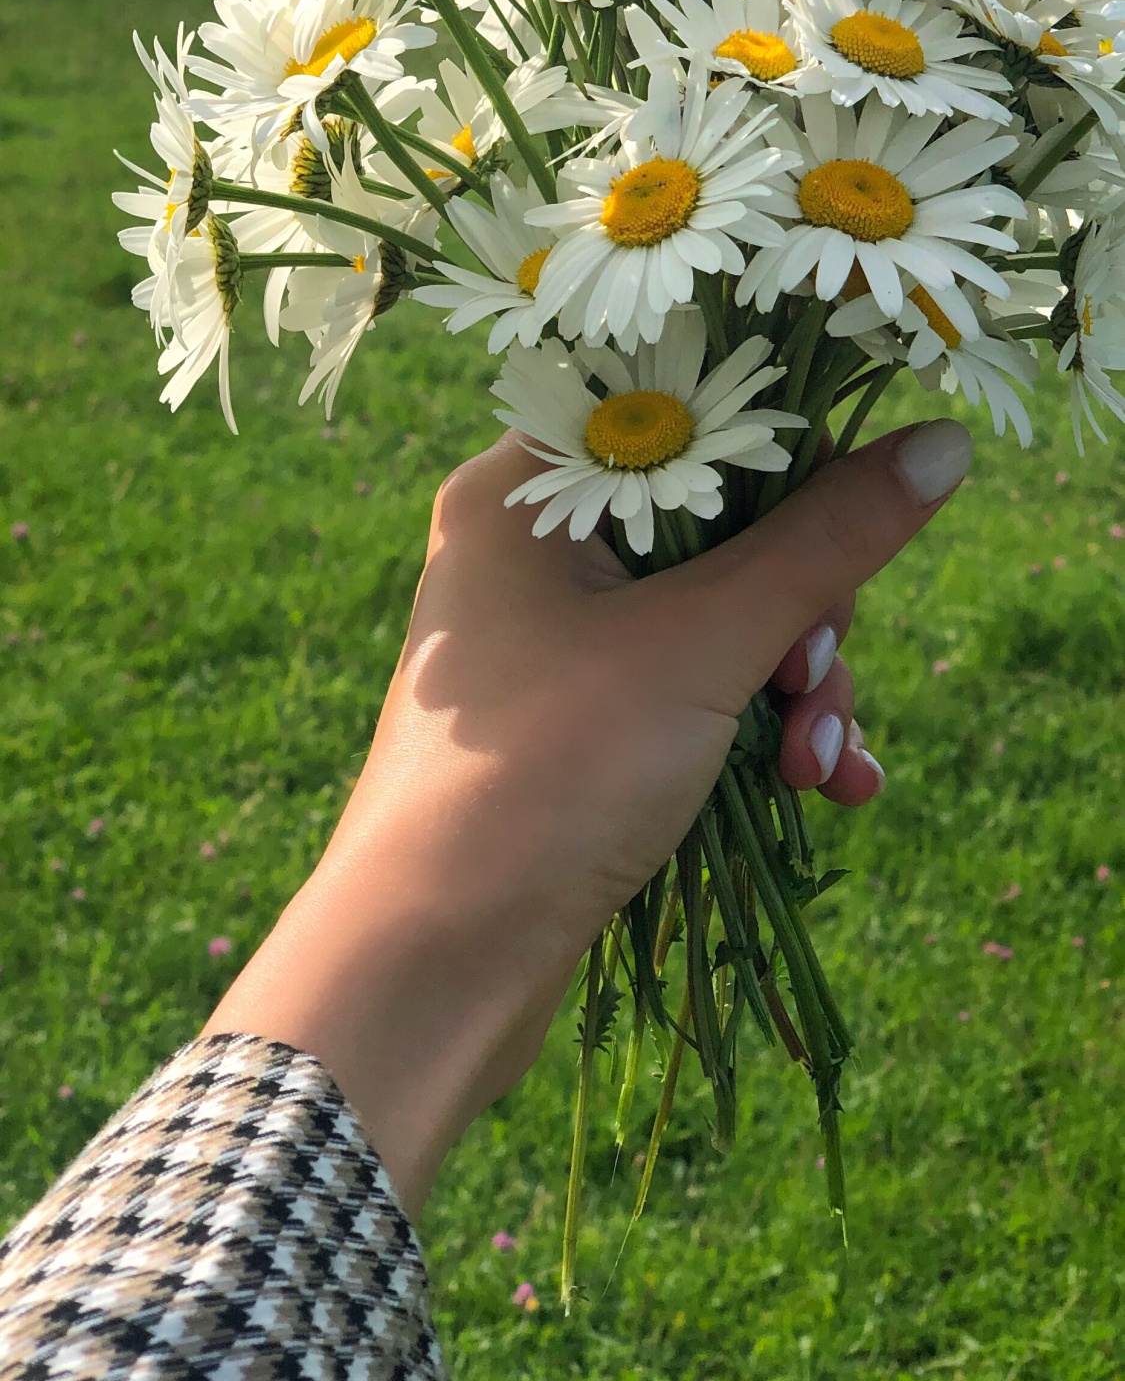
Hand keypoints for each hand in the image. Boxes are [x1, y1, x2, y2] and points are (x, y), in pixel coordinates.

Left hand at [206, 416, 970, 1213]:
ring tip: (822, 764)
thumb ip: (827, 540)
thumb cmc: (545, 774)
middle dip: (802, 611)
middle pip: (721, 523)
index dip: (789, 466)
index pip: (687, 413)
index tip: (847, 537)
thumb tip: (942, 442)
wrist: (429, 967)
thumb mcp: (703, 644)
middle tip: (815, 682)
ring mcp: (550, 640)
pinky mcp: (575, 725)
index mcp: (525, 485)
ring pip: (719, 617)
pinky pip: (693, 692)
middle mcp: (529, 545)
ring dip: (795, 685)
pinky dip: (759, 730)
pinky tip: (827, 787)